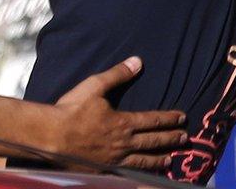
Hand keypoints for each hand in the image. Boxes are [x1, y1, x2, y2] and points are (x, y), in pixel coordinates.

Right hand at [47, 57, 188, 170]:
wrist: (50, 137)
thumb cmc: (71, 111)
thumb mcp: (95, 86)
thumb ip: (118, 74)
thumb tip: (138, 61)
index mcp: (123, 123)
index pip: (153, 121)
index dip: (169, 119)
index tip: (182, 118)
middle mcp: (123, 143)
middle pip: (153, 141)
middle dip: (171, 139)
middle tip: (185, 139)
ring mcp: (113, 160)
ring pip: (142, 161)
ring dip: (158, 159)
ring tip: (170, 160)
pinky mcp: (102, 170)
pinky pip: (126, 173)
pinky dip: (138, 173)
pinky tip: (141, 174)